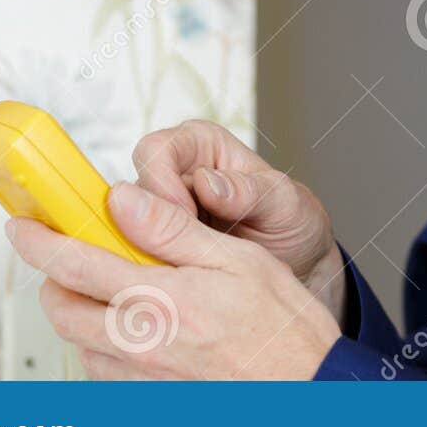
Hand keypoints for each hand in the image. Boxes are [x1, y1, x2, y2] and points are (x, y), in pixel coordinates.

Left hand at [8, 181, 340, 379]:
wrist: (305, 388)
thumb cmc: (282, 327)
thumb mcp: (238, 259)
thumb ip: (172, 230)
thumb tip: (124, 200)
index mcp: (159, 298)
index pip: (75, 261)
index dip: (39, 239)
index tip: (25, 224)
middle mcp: (139, 342)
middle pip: (61, 307)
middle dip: (57, 276)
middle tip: (78, 254)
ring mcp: (140, 376)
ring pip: (79, 340)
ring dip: (83, 310)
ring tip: (119, 290)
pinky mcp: (148, 398)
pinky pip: (105, 369)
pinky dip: (105, 344)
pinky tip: (139, 328)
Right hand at [129, 119, 334, 282]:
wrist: (299, 266)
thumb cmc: (292, 223)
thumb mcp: (283, 204)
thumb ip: (248, 191)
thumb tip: (207, 183)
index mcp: (202, 145)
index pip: (158, 150)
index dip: (162, 183)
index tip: (184, 217)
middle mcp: (176, 172)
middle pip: (132, 190)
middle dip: (150, 224)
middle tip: (181, 253)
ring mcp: (162, 212)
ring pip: (127, 227)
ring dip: (148, 251)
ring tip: (185, 270)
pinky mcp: (157, 246)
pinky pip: (135, 255)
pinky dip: (150, 269)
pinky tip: (176, 282)